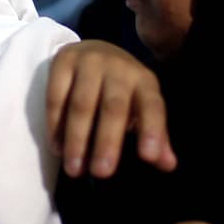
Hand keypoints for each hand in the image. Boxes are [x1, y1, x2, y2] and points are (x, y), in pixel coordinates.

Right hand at [46, 39, 175, 177]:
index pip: (152, 106)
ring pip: (82, 104)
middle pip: (113, 107)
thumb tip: (168, 165)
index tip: (149, 157)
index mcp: (144, 81)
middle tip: (102, 173)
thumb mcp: (141, 106)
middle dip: (107, 141)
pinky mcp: (63, 61)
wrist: (94, 50)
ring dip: (77, 139)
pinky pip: (56, 97)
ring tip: (74, 169)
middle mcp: (119, 68)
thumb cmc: (120, 89)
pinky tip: (57, 148)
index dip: (152, 130)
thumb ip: (155, 136)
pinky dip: (55, 125)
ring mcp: (89, 62)